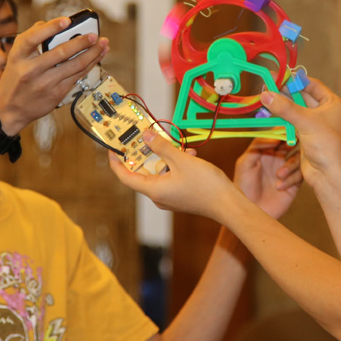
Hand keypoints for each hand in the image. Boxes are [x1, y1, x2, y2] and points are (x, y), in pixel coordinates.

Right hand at [0, 16, 108, 133]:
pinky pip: (77, 77)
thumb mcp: (16, 56)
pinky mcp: (57, 93)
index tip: (67, 20)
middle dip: (81, 42)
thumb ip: (31, 38)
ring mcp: (45, 83)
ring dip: (92, 54)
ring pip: (74, 66)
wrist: (10, 109)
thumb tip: (51, 23)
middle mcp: (31, 70)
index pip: (33, 38)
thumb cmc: (15, 78)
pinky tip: (97, 57)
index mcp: (18, 56)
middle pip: (61, 53)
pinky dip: (89, 66)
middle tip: (95, 35)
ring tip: (103, 44)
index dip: (51, 27)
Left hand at [107, 132, 237, 220]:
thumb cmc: (206, 185)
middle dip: (147, 154)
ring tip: (177, 145)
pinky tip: (189, 155)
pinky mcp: (180, 197)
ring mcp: (170, 198)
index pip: (126, 177)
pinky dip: (176, 166)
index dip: (116, 163)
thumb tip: (147, 136)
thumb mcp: (181, 160)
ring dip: (166, 158)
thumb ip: (162, 147)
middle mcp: (158, 197)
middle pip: (144, 173)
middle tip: (147, 138)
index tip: (113, 149)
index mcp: (153, 190)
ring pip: (160, 173)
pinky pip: (171, 178)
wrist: (228, 204)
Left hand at [233, 138, 301, 219]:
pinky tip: (279, 187)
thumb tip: (274, 136)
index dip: (284, 131)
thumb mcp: (245, 163)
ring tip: (278, 175)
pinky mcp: (293, 184)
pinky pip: (300, 176)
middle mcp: (277, 159)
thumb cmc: (242, 187)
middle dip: (293, 144)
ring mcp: (286, 171)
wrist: (249, 211)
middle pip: (292, 144)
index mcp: (266, 151)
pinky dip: (292, 179)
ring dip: (290, 165)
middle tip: (292, 145)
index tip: (288, 131)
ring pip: (299, 159)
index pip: (278, 135)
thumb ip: (257, 147)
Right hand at [258, 78, 340, 192]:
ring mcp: (316, 127)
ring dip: (282, 108)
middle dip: (285, 93)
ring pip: (295, 112)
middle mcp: (326, 114)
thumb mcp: (305, 122)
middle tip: (267, 87)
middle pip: (302, 98)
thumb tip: (266, 94)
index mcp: (333, 105)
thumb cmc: (327, 146)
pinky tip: (270, 116)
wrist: (331, 177)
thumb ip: (285, 107)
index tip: (278, 75)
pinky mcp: (307, 139)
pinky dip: (283, 122)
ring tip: (265, 99)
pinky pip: (293, 126)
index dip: (295, 80)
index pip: (313, 85)